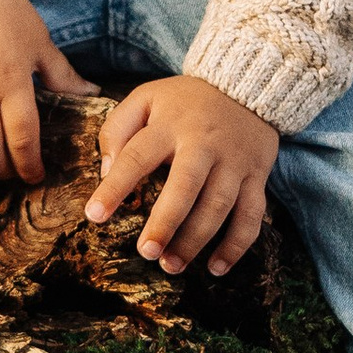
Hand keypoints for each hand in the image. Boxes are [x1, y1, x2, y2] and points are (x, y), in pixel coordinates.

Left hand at [85, 74, 278, 278]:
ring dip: (196, 240)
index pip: (137, 156)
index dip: (115, 187)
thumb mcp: (146, 97)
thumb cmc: (185, 101)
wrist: (246, 85)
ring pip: (219, 206)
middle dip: (166, 222)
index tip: (95, 215)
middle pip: (186, 186)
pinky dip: (236, 245)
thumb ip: (117, 129)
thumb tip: (105, 171)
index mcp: (170, 124)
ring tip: (170, 265)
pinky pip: (251, 216)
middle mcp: (204, 144)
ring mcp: (234, 162)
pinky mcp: (257, 176)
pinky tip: (215, 267)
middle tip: (145, 252)